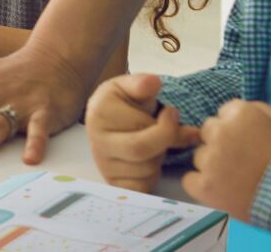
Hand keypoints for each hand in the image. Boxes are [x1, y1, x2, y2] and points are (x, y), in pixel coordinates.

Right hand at [86, 74, 199, 192]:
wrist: (107, 120)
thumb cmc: (122, 102)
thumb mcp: (129, 86)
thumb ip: (142, 83)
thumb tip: (154, 82)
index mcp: (100, 113)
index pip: (141, 128)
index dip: (166, 124)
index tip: (173, 112)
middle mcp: (97, 140)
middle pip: (141, 151)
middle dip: (165, 143)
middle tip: (172, 132)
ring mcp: (104, 165)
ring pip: (146, 171)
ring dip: (160, 158)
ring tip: (155, 143)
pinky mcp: (113, 183)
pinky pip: (142, 188)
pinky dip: (153, 178)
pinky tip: (149, 161)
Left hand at [184, 99, 270, 220]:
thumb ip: (256, 110)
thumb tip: (234, 109)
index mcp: (239, 114)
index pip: (222, 114)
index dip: (234, 129)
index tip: (245, 142)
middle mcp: (220, 132)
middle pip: (207, 133)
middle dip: (220, 144)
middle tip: (239, 161)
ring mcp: (211, 159)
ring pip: (199, 156)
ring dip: (212, 165)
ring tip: (234, 179)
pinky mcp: (206, 186)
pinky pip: (189, 180)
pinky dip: (200, 185)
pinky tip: (218, 190)